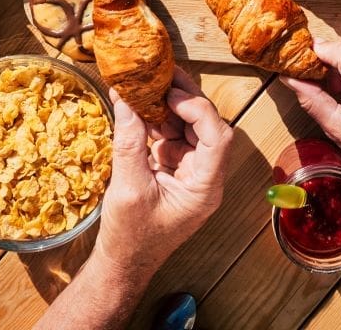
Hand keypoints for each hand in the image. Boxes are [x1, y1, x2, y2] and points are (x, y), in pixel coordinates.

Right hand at [94, 69, 233, 276]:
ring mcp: (190, 172)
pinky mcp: (174, 170)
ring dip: (168, 108)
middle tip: (161, 76)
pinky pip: (171, 137)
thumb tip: (125, 100)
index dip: (199, 110)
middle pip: (207, 126)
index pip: (219, 138)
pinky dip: (155, 122)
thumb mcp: (127, 188)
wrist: (122, 264)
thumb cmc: (130, 237)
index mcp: (205, 188)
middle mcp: (204, 177)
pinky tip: (137, 111)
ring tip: (144, 90)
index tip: (171, 95)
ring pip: (189, 128)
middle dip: (185, 99)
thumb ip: (129, 143)